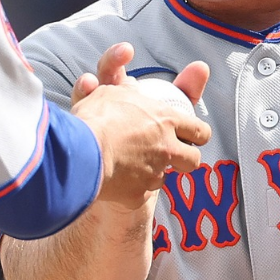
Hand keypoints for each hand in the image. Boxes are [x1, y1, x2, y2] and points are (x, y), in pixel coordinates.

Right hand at [70, 43, 210, 208]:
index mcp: (165, 120)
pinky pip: (141, 193)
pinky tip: (119, 181)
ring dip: (155, 174)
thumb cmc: (95, 119)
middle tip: (175, 156)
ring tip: (138, 168)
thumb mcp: (113, 93)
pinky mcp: (138, 195)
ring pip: (166, 179)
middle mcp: (166, 148)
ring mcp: (154, 174)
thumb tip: (131, 85)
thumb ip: (128, 91)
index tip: (193, 136)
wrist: (81, 152)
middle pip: (194, 159)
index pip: (199, 129)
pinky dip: (132, 188)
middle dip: (187, 159)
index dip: (198, 134)